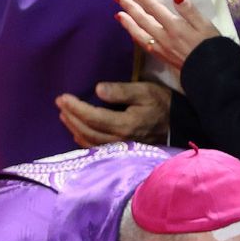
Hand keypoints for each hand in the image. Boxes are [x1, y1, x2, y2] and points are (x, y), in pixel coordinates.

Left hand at [56, 81, 171, 146]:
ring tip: (63, 115)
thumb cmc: (163, 104)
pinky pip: (95, 148)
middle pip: (86, 130)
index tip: (62, 98)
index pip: (92, 116)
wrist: (179, 125)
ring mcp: (118, 148)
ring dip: (73, 128)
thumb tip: (98, 89)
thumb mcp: (145, 91)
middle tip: (59, 104)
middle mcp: (118, 140)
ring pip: (88, 141)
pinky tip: (76, 131)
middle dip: (70, 117)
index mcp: (125, 124)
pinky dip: (82, 139)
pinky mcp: (119, 152)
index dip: (75, 108)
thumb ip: (121, 91)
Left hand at [115, 0, 222, 74]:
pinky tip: (131, 33)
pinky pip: (143, 44)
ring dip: (127, 23)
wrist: (208, 71)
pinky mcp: (160, 56)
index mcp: (174, 27)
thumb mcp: (205, 24)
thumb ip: (190, 11)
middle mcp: (163, 37)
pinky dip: (135, 36)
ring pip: (139, 33)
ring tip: (118, 14)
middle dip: (130, 7)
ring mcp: (160, 47)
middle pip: (142, 19)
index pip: (155, 8)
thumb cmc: (211, 45)